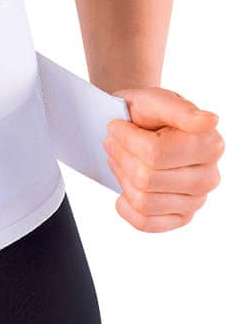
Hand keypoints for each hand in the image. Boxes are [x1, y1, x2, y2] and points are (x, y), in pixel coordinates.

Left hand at [104, 88, 223, 231]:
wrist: (134, 123)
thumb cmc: (145, 111)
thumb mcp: (154, 100)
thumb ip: (179, 109)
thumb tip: (209, 121)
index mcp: (208, 145)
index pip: (154, 154)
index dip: (125, 138)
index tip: (116, 125)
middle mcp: (208, 177)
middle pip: (146, 179)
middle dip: (120, 157)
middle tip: (113, 142)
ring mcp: (195, 200)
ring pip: (143, 201)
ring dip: (122, 177)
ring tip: (121, 159)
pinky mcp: (179, 217)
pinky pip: (146, 223)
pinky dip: (126, 207)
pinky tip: (124, 189)